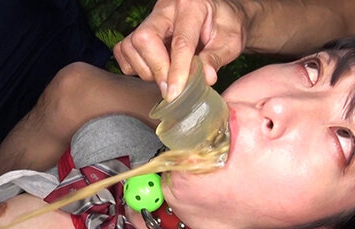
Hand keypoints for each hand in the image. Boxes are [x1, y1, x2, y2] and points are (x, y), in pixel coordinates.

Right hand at [113, 0, 249, 99]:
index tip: (175, 93)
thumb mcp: (231, 41)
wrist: (218, 17)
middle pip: (145, 39)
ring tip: (167, 76)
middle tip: (171, 89)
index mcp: (192, 5)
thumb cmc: (225, 27)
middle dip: (156, 69)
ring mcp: (150, 18)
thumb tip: (205, 78)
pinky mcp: (139, 30)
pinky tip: (154, 70)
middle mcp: (166, 8)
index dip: (177, 70)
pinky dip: (135, 67)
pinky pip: (123, 51)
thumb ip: (216, 58)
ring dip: (147, 70)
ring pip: (131, 47)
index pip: (180, 41)